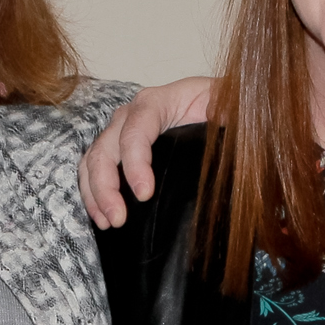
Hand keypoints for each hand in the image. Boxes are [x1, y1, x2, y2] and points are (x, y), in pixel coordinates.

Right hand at [80, 78, 216, 227]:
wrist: (218, 107)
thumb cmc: (223, 106)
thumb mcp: (231, 104)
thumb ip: (230, 115)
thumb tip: (225, 126)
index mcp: (159, 101)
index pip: (136, 128)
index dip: (135, 162)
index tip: (144, 194)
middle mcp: (132, 114)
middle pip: (106, 147)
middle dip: (106, 185)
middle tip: (118, 218)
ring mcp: (122, 133)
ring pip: (94, 160)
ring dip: (95, 193)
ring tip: (109, 222)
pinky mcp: (120, 151)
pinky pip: (95, 170)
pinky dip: (93, 195)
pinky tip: (103, 218)